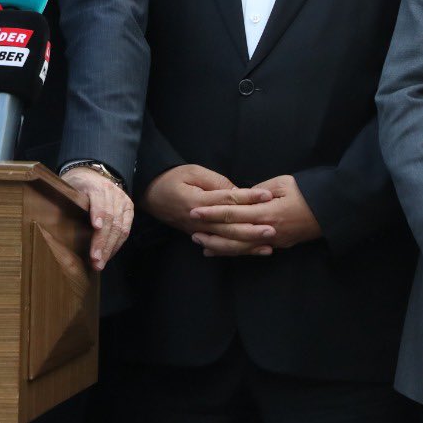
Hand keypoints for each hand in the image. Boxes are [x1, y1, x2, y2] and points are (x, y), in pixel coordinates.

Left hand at [61, 166, 133, 270]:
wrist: (91, 174)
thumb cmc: (75, 186)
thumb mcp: (66, 188)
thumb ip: (63, 202)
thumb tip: (47, 224)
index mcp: (94, 184)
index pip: (98, 200)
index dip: (97, 213)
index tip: (95, 227)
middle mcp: (112, 191)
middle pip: (110, 218)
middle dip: (103, 241)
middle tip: (95, 260)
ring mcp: (122, 199)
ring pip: (120, 226)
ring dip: (110, 247)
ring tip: (100, 263)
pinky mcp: (128, 208)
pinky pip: (126, 229)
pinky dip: (117, 244)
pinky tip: (109, 255)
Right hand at [145, 164, 273, 254]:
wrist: (149, 193)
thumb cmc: (171, 178)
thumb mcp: (192, 171)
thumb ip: (215, 182)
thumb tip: (237, 191)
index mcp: (197, 200)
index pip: (227, 200)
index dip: (248, 198)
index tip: (267, 196)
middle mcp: (199, 220)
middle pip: (229, 227)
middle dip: (252, 229)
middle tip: (273, 228)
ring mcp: (198, 231)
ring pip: (226, 241)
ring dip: (248, 244)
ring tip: (269, 244)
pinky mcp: (198, 235)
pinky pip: (220, 245)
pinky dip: (237, 249)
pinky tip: (252, 250)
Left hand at [188, 174, 320, 255]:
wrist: (332, 209)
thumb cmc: (307, 191)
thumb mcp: (282, 183)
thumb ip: (258, 191)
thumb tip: (241, 197)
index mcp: (267, 212)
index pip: (233, 212)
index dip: (212, 212)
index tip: (195, 211)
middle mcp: (268, 230)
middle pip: (234, 234)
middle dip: (211, 233)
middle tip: (191, 230)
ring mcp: (274, 240)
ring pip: (242, 248)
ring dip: (221, 246)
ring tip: (202, 243)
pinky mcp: (279, 244)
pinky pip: (253, 250)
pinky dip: (236, 251)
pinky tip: (222, 250)